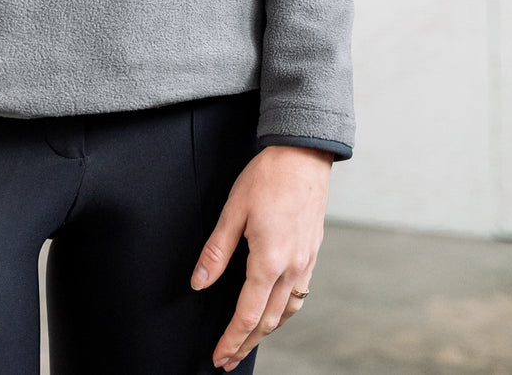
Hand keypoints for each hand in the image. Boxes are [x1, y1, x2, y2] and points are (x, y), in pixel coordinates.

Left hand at [191, 144, 331, 369]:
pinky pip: (298, 296)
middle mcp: (292, 268)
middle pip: (267, 321)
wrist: (303, 157)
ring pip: (286, 313)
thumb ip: (216, 251)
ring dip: (265, 333)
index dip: (230, 339)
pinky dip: (283, 314)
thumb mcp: (233, 210)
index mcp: (269, 260)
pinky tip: (273, 313)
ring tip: (246, 343)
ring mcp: (306, 263)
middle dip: (245, 344)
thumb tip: (199, 283)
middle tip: (226, 361)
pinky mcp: (312, 255)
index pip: (247, 315)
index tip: (217, 356)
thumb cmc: (266, 178)